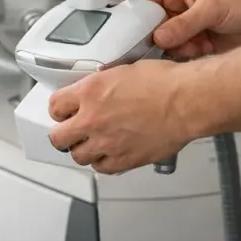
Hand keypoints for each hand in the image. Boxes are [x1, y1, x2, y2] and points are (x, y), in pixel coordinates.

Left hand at [47, 59, 193, 174]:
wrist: (185, 101)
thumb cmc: (164, 82)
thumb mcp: (124, 71)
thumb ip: (103, 85)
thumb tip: (98, 91)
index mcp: (89, 92)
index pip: (55, 106)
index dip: (59, 109)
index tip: (64, 111)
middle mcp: (92, 119)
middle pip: (58, 137)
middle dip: (63, 134)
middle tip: (71, 132)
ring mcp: (106, 142)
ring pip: (78, 156)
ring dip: (83, 150)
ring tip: (92, 144)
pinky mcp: (123, 160)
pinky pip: (103, 168)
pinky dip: (103, 163)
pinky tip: (109, 155)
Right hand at [131, 0, 240, 58]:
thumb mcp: (212, 6)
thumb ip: (185, 23)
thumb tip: (159, 37)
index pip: (143, 0)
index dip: (132, 15)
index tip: (125, 32)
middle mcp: (178, 10)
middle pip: (150, 26)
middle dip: (149, 38)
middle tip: (148, 49)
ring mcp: (188, 30)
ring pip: (164, 44)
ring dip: (169, 51)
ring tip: (182, 51)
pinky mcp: (198, 48)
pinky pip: (180, 56)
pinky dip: (182, 60)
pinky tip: (189, 59)